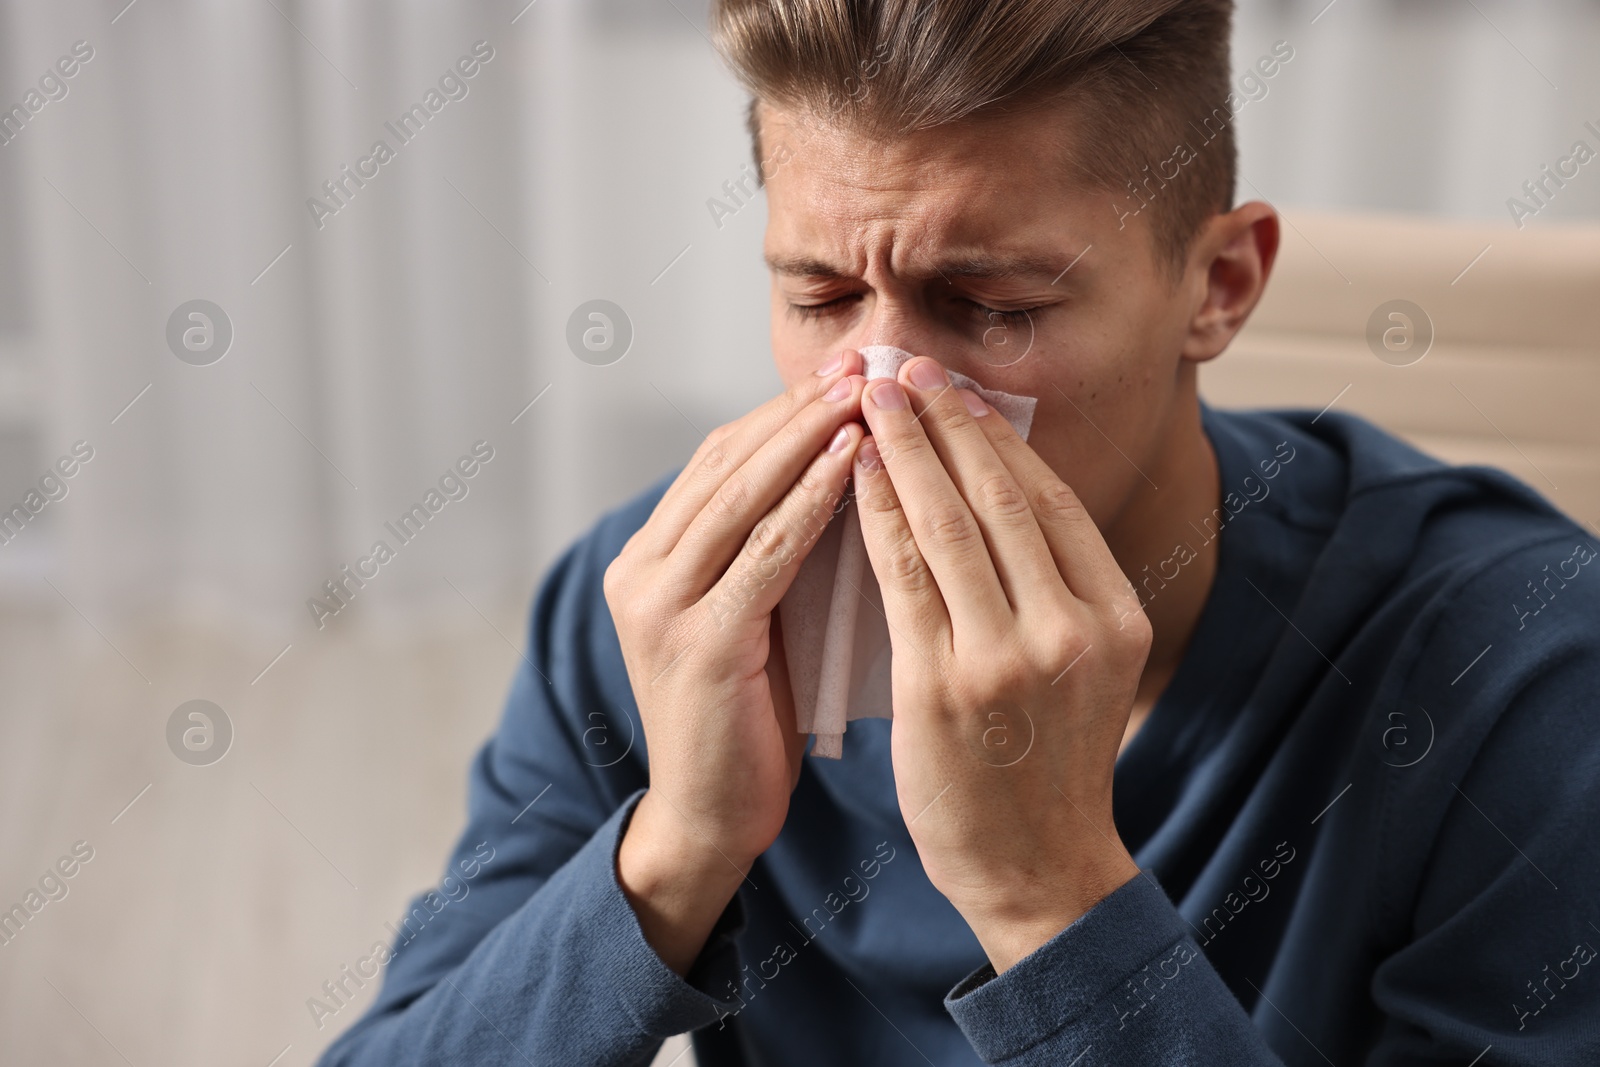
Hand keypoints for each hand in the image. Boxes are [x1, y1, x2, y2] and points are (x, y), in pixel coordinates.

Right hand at [606, 352, 867, 971]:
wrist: (711, 818)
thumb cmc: (748, 717)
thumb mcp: (751, 616)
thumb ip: (771, 550)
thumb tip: (844, 466)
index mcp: (648, 559)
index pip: (719, 459)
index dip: (783, 410)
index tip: (849, 372)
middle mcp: (640, 571)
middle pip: (728, 462)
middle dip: (801, 407)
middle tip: (866, 362)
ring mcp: (660, 606)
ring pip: (744, 495)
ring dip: (810, 436)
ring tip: (868, 394)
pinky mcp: (696, 644)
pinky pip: (766, 553)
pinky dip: (812, 500)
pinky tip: (855, 461)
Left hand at [851, 356, 1147, 972]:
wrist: (1037, 870)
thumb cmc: (1050, 764)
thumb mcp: (1087, 667)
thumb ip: (1058, 588)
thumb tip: (1002, 492)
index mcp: (1114, 616)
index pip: (1047, 500)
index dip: (995, 434)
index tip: (955, 388)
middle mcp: (1071, 629)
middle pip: (999, 497)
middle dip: (944, 421)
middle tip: (902, 366)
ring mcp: (1009, 658)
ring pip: (948, 525)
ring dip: (902, 451)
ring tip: (870, 399)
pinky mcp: (945, 687)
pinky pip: (903, 577)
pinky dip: (875, 514)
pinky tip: (851, 473)